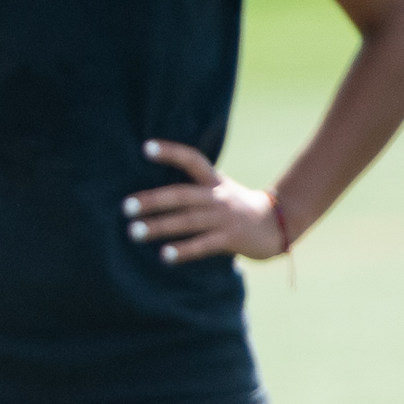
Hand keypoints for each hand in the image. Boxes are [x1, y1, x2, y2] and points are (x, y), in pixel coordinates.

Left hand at [124, 141, 285, 264]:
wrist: (277, 225)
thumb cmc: (237, 208)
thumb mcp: (219, 190)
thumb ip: (194, 189)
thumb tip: (154, 192)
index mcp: (213, 181)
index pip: (191, 159)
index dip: (169, 152)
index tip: (144, 147)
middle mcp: (217, 196)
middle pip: (181, 194)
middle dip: (152, 200)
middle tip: (125, 207)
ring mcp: (224, 218)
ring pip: (188, 221)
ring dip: (160, 226)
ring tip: (134, 232)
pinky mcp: (230, 239)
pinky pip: (203, 245)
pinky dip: (183, 250)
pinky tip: (164, 256)